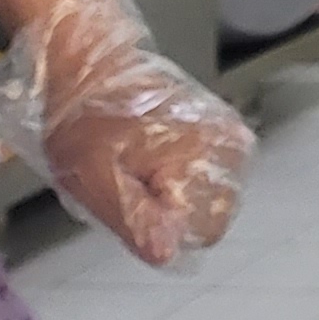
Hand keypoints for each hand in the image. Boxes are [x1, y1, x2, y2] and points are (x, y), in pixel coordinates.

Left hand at [0, 0, 253, 265]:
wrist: (91, 65)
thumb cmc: (86, 118)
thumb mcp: (93, 177)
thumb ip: (134, 218)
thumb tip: (167, 253)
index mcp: (203, 158)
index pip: (198, 234)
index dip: (157, 228)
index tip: (127, 200)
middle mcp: (232, 148)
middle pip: (207, 219)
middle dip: (166, 212)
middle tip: (125, 182)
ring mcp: (231, 139)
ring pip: (206, 202)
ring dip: (170, 197)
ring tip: (135, 167)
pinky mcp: (223, 134)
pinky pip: (205, 180)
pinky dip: (176, 178)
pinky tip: (148, 157)